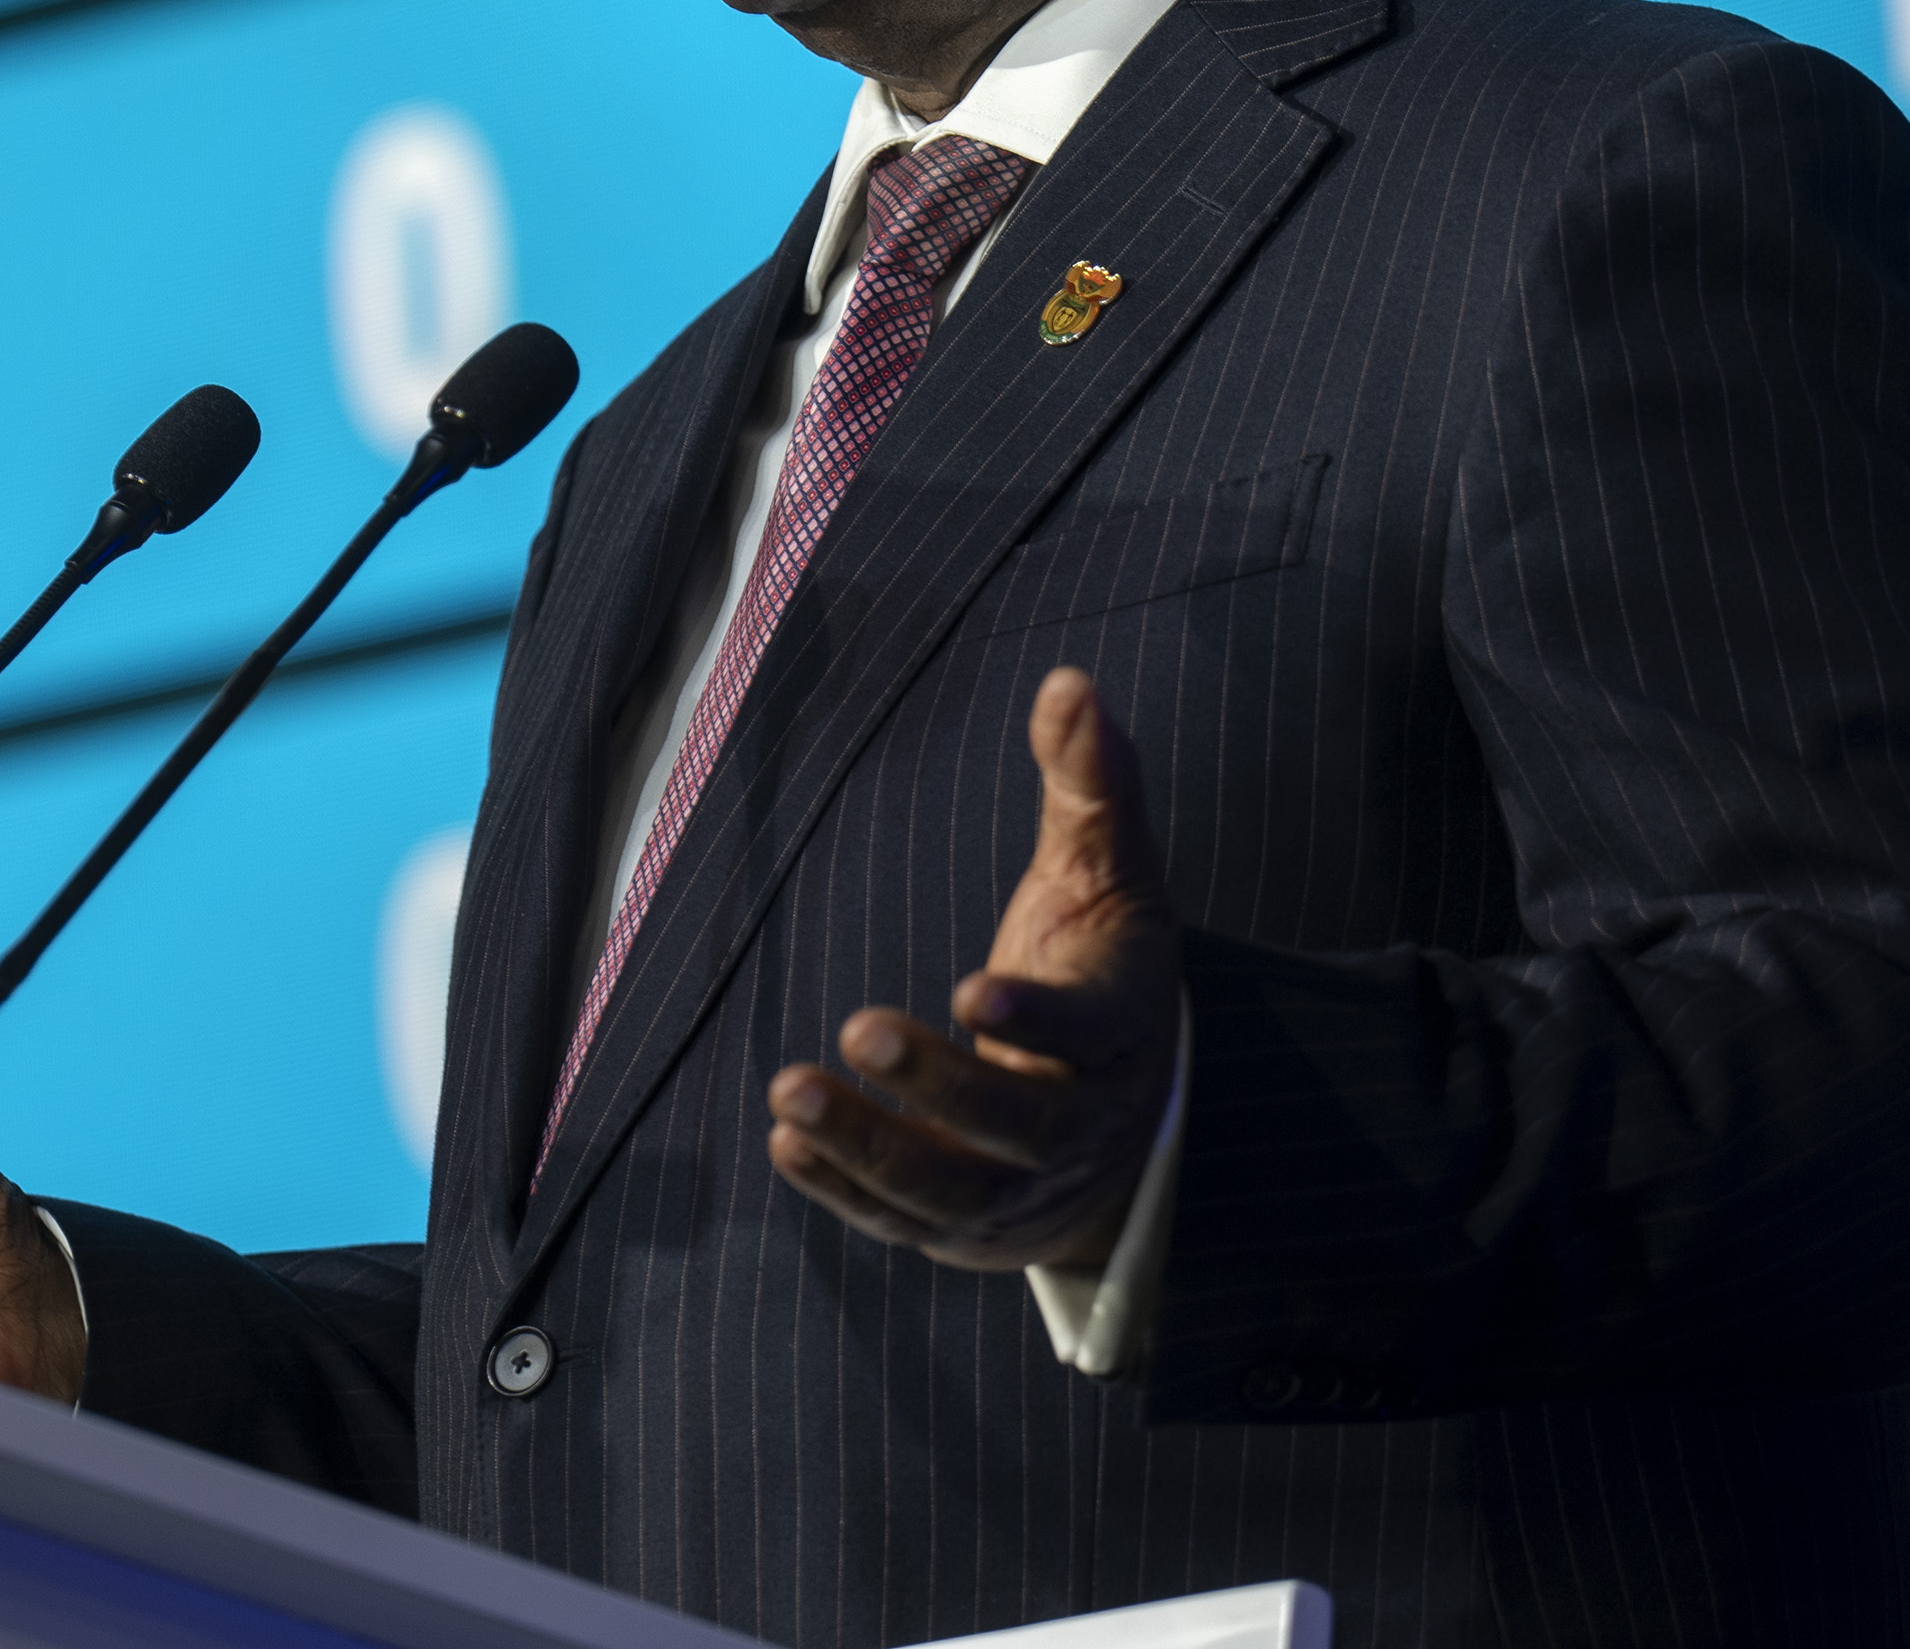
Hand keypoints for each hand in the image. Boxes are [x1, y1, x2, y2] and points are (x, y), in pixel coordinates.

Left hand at [763, 666, 1184, 1270]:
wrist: (1123, 1119)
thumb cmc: (1100, 969)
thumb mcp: (1109, 875)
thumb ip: (1090, 786)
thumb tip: (1072, 681)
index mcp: (1122, 1031)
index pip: (1091, 1033)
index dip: (1038, 1022)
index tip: (972, 990)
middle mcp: (1080, 1126)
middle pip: (1017, 1125)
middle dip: (938, 1084)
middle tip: (859, 1027)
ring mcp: (1022, 1190)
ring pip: (952, 1188)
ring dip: (870, 1148)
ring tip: (790, 1091)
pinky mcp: (965, 1228)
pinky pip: (905, 1222)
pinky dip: (845, 1191)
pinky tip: (786, 1142)